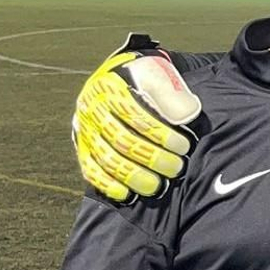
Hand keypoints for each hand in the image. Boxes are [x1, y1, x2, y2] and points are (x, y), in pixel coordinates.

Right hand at [73, 34, 203, 202]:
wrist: (118, 81)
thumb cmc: (142, 82)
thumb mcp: (157, 76)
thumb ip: (170, 93)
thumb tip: (186, 116)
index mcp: (110, 88)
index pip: (136, 116)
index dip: (161, 134)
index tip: (183, 146)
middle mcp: (92, 109)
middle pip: (123, 141)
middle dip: (153, 159)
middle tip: (176, 168)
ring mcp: (85, 131)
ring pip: (107, 159)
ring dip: (135, 176)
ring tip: (158, 185)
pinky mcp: (82, 149)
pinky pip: (90, 171)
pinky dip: (108, 185)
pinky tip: (127, 194)